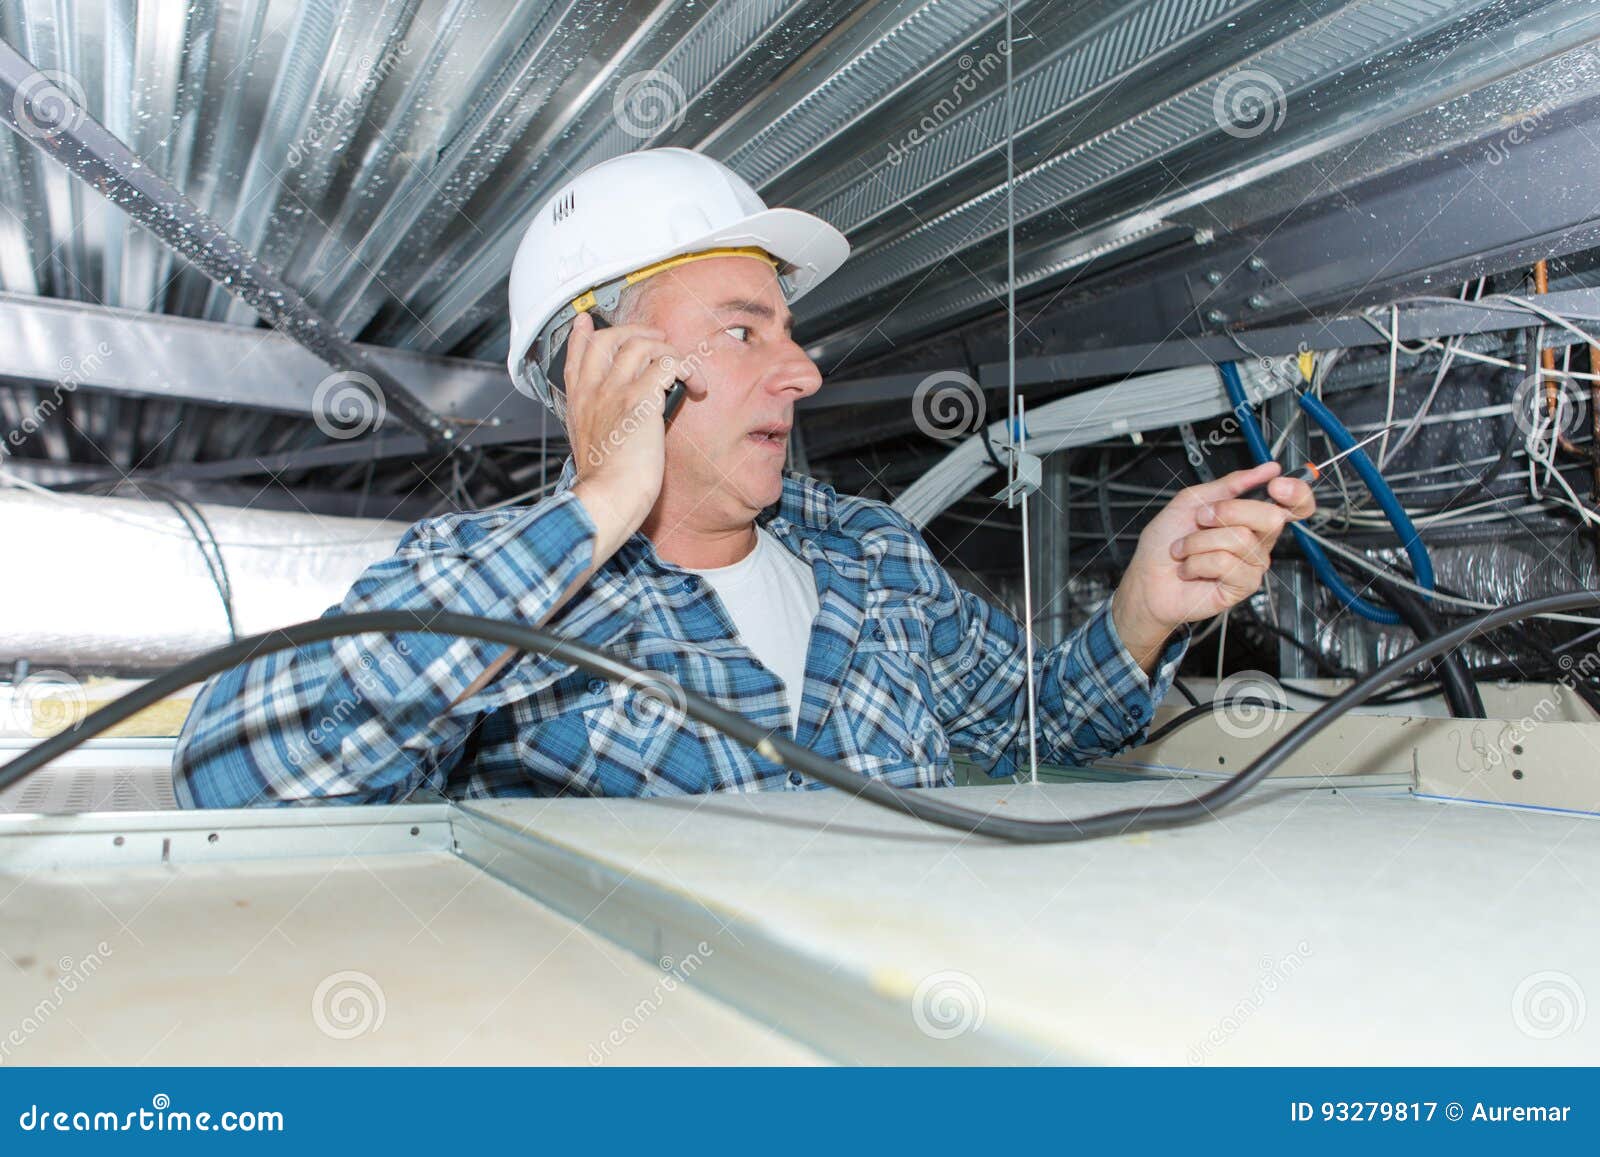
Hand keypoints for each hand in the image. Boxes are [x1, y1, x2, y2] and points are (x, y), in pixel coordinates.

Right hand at [564, 312, 682, 560]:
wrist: (605, 499)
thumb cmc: (604, 484)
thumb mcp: (589, 448)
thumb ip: (598, 425)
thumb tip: (615, 421)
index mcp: (579, 402)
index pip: (575, 356)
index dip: (582, 334)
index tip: (587, 322)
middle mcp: (593, 390)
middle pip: (608, 338)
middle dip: (636, 332)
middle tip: (657, 340)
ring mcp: (614, 392)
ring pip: (639, 343)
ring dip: (666, 349)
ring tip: (681, 366)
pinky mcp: (639, 400)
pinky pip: (668, 364)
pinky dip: (687, 368)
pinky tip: (696, 385)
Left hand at [1110, 463, 1315, 669]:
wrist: (1146, 577)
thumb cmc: (1166, 541)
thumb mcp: (1192, 500)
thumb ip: (1230, 484)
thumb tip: (1267, 468)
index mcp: (1251, 515)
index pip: (1294, 504)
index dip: (1296, 492)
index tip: (1276, 484)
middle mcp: (1257, 539)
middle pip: (1271, 517)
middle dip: (1227, 511)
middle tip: (1201, 518)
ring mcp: (1252, 564)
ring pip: (1240, 539)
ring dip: (1199, 540)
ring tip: (1184, 549)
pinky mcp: (1242, 586)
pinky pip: (1226, 563)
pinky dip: (1197, 562)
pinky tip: (1189, 569)